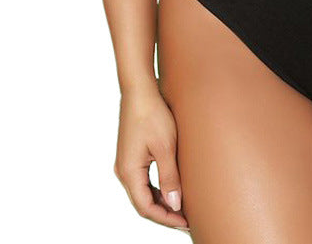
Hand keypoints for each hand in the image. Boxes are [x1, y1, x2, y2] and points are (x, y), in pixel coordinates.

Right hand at [115, 86, 190, 231]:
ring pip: (143, 192)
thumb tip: (175, 205)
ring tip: (183, 208)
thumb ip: (169, 178)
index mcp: (129, 172)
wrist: (139, 89)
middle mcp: (124, 171)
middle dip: (165, 213)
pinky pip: (143, 180)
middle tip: (187, 220)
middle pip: (143, 203)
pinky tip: (172, 189)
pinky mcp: (131, 155)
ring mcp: (126, 163)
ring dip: (161, 202)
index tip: (186, 223)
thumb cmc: (153, 114)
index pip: (146, 208)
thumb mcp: (165, 147)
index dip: (166, 218)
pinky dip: (157, 189)